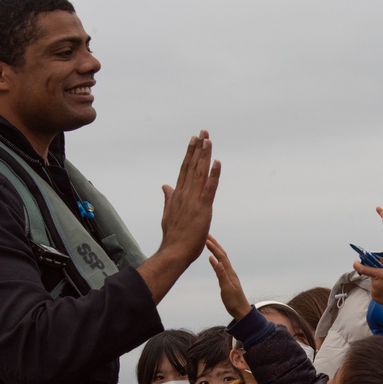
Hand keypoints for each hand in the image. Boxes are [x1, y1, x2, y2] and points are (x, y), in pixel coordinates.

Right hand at [159, 130, 221, 264]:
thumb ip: (168, 197)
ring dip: (204, 155)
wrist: (174, 252)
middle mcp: (185, 194)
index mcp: (178, 195)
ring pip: (200, 173)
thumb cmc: (173, 237)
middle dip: (198, 148)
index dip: (190, 153)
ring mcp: (193, 200)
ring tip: (208, 139)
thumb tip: (165, 185)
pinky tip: (217, 162)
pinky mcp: (203, 208)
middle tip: (203, 132)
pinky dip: (214, 175)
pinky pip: (210, 188)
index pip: (185, 169)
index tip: (194, 140)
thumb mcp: (168, 213)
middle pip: (192, 166)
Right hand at [206, 235, 251, 320]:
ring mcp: (229, 275)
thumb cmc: (234, 301)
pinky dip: (217, 259)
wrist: (241, 310)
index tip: (206, 239)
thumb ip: (221, 274)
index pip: (221, 256)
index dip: (214, 247)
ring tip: (209, 243)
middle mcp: (230, 271)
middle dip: (215, 244)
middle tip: (207, 235)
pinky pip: (222, 265)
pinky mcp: (227, 279)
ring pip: (222, 259)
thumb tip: (215, 261)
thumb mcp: (226, 288)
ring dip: (216, 250)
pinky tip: (214, 259)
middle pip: (223, 254)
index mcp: (230, 272)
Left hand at [353, 257, 382, 308]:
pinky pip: (374, 291)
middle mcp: (375, 284)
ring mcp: (375, 292)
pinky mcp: (375, 299)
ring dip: (378, 283)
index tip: (356, 262)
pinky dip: (379, 290)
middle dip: (377, 275)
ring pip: (373, 284)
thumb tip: (376, 256)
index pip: (364, 269)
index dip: (357, 265)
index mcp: (380, 275)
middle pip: (371, 276)